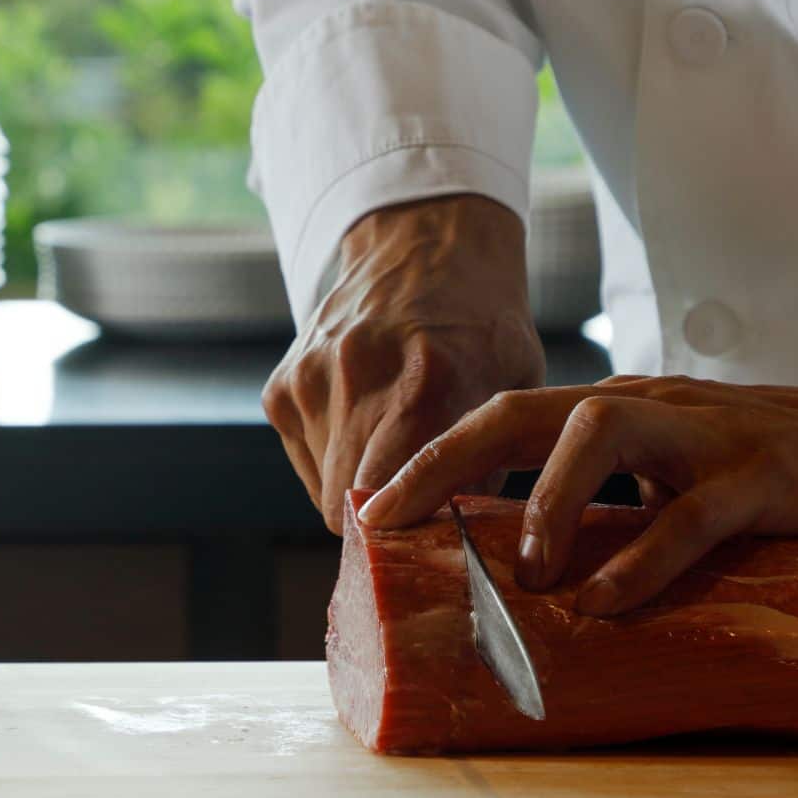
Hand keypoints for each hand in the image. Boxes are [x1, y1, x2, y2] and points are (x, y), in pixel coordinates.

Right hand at [264, 195, 544, 533]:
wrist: (426, 249)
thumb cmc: (481, 326)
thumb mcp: (514, 390)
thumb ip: (483, 468)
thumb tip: (454, 547)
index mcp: (425, 380)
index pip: (387, 497)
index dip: (402, 534)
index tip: (423, 541)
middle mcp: (356, 375)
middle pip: (344, 504)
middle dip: (378, 520)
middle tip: (414, 513)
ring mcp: (310, 376)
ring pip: (322, 488)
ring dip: (357, 485)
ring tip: (395, 449)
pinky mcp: (282, 384)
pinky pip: (305, 459)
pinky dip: (334, 458)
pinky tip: (366, 424)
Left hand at [360, 376, 797, 613]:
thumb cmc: (774, 476)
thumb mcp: (675, 486)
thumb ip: (610, 513)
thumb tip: (529, 577)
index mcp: (620, 411)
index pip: (504, 419)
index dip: (431, 459)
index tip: (366, 509)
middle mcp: (649, 409)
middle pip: (525, 412)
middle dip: (446, 464)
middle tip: (393, 521)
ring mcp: (705, 436)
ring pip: (600, 435)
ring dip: (548, 502)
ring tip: (527, 570)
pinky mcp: (763, 477)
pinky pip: (690, 514)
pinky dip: (640, 559)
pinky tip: (605, 601)